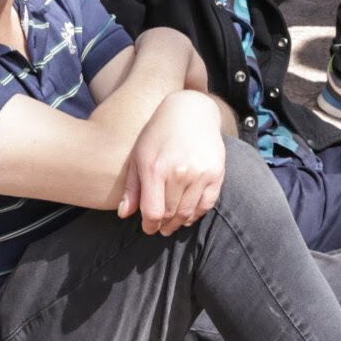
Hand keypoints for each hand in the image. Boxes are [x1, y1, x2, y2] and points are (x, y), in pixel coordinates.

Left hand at [116, 92, 226, 234]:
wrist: (191, 112)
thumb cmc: (158, 134)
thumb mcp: (139, 155)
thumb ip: (132, 187)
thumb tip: (124, 215)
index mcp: (155, 168)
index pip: (152, 212)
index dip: (149, 226)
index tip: (148, 228)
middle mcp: (179, 172)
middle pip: (170, 214)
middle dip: (163, 225)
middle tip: (160, 227)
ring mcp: (200, 173)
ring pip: (188, 213)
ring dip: (178, 223)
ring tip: (172, 224)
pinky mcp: (216, 173)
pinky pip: (206, 205)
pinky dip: (196, 215)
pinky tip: (188, 216)